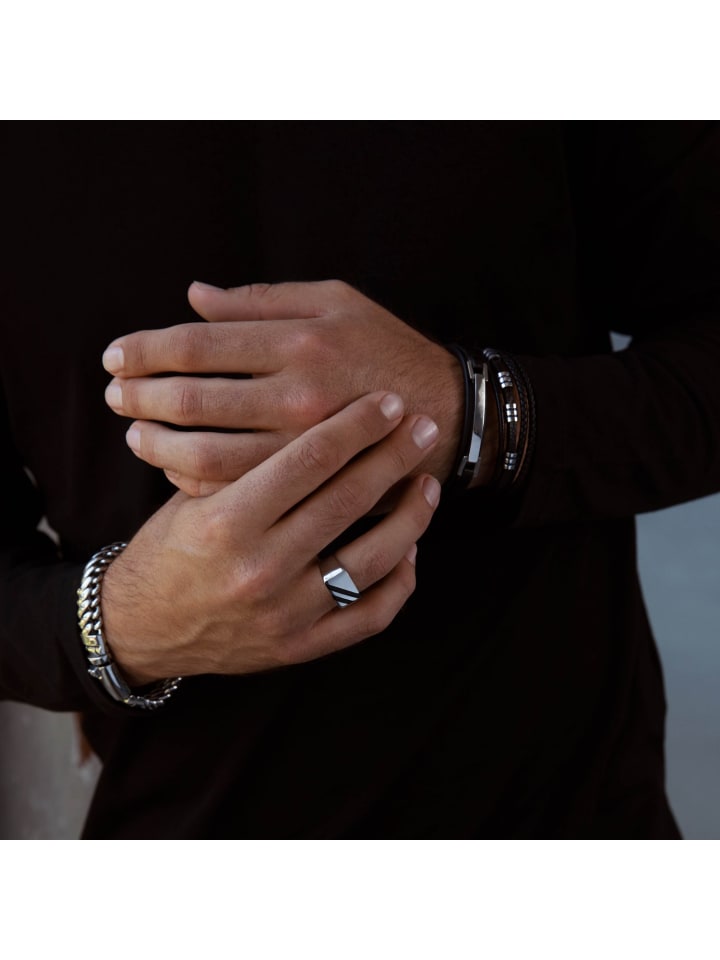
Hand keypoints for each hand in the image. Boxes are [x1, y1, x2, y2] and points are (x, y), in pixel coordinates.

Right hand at [101, 392, 440, 683]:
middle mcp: (259, 569)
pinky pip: (369, 616)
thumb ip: (244, 462)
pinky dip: (398, 581)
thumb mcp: (191, 496)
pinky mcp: (300, 648)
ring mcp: (285, 614)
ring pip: (372, 560)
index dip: (356, 426)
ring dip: (411, 517)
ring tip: (428, 483)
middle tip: (424, 426)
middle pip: (347, 500)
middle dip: (394, 457)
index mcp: (226, 522)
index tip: (387, 402)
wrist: (143, 627)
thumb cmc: (170, 548)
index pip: (308, 460)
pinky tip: (410, 549)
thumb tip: (309, 407)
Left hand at [102, 280, 463, 495]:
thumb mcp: (336, 301)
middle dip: (139, 397)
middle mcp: (296, 396)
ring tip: (135, 434)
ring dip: (157, 444)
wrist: (445, 413)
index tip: (116, 356)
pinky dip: (193, 479)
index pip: (196, 345)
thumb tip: (193, 297)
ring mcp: (300, 448)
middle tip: (116, 396)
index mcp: (298, 342)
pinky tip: (175, 464)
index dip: (145, 350)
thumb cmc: (386, 348)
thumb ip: (261, 300)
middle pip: (191, 401)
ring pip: (203, 454)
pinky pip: (236, 490)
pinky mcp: (308, 486)